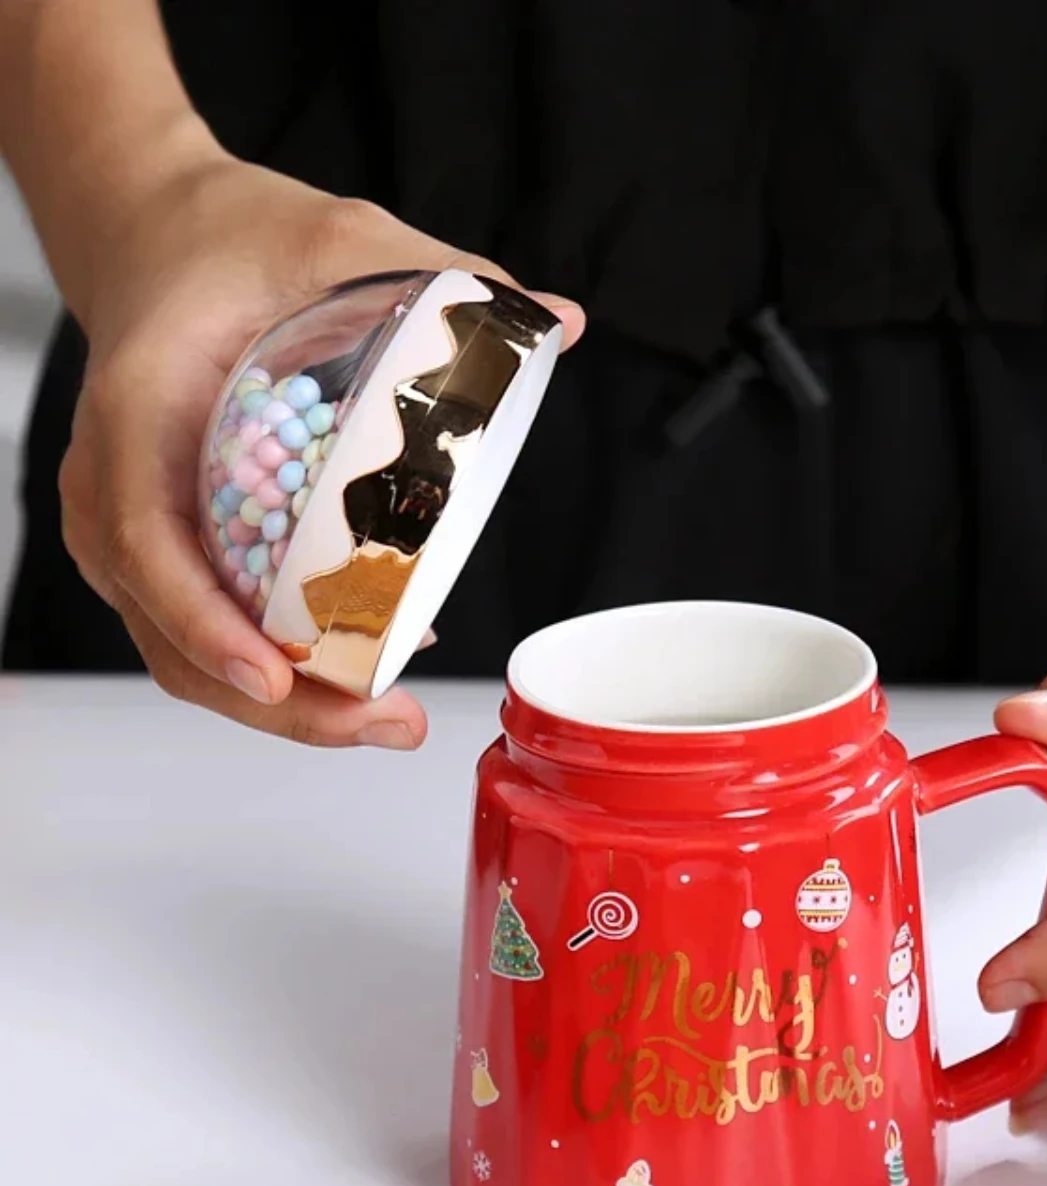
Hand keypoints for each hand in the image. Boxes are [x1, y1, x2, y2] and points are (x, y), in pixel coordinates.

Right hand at [61, 149, 584, 747]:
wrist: (164, 239)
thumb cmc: (234, 245)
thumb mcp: (339, 238)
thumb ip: (446, 277)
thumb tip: (564, 322)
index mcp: (140, 407)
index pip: (148, 537)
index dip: (206, 621)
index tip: (274, 675)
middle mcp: (119, 483)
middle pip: (172, 631)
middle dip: (278, 703)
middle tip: (388, 722)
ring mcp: (137, 527)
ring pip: (190, 652)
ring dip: (288, 706)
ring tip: (392, 719)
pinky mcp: (172, 548)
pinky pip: (212, 629)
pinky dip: (282, 666)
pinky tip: (370, 670)